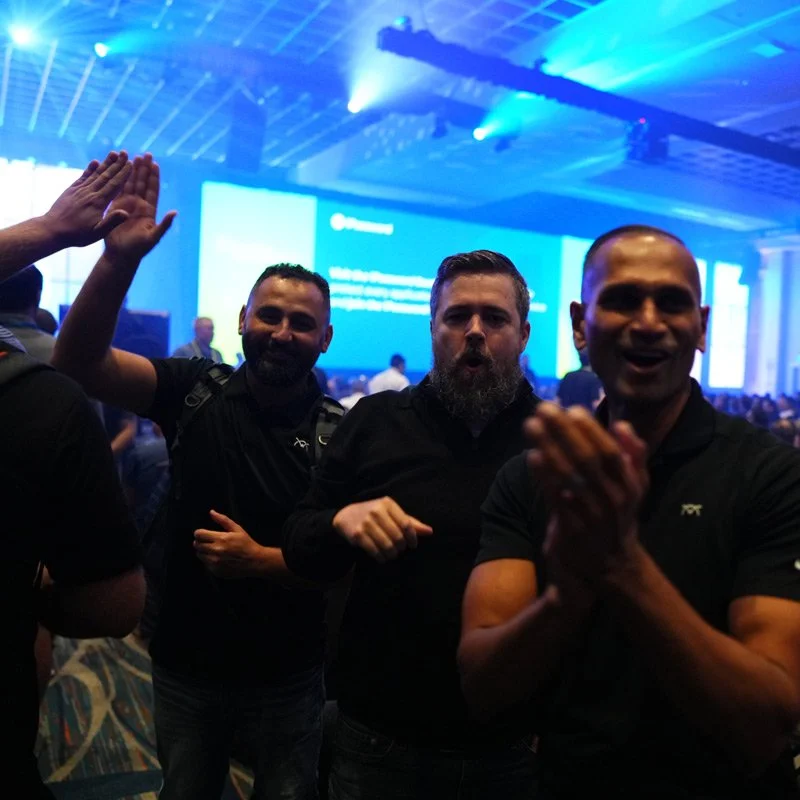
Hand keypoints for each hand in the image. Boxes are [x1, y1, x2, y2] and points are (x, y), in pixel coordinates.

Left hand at [42, 151, 132, 246]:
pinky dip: (90, 169)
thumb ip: (112, 222)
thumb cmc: (77, 235)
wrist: (53, 230)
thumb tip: (127, 213)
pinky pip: (83, 177)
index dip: (123, 174)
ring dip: (106, 163)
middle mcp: (90, 193)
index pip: (114, 185)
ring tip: (114, 153)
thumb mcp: (97, 233)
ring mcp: (80, 190)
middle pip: (106, 176)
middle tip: (125, 153)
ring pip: (96, 174)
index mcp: (98, 203)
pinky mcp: (72, 190)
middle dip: (117, 164)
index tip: (131, 164)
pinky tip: (95, 162)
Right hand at [104, 152, 176, 263]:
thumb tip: (174, 212)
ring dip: (132, 171)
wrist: (121, 254)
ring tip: (133, 156)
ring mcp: (127, 205)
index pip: (153, 190)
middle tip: (145, 154)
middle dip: (144, 169)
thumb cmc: (138, 249)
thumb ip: (164, 225)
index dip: (154, 177)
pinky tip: (119, 169)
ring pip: (130, 184)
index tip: (155, 164)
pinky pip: (117, 190)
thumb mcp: (154, 237)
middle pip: (142, 183)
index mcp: (150, 211)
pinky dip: (119, 179)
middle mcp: (140, 205)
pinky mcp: (115, 206)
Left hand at [194, 510, 262, 577]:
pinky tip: (219, 558)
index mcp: (221, 539)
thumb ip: (223, 520)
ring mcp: (215, 562)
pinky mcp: (215, 571)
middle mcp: (216, 551)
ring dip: (203, 551)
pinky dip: (209, 560)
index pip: (199, 534)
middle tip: (209, 541)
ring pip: (199, 555)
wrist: (254, 562)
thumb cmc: (246, 544)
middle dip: (200, 541)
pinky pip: (206, 564)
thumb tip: (211, 512)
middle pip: (196, 545)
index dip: (199, 533)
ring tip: (213, 550)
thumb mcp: (237, 529)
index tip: (204, 533)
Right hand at [332, 497, 432, 562]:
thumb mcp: (391, 513)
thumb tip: (430, 531)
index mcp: (388, 504)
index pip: (407, 524)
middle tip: (400, 550)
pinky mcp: (357, 534)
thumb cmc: (374, 514)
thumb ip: (410, 522)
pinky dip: (381, 558)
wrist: (346, 515)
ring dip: (392, 554)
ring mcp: (366, 523)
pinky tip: (382, 557)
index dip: (412, 538)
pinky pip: (375, 551)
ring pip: (387, 545)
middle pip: (398, 536)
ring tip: (392, 554)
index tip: (413, 545)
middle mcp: (376, 511)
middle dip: (401, 547)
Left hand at [526, 403, 647, 580]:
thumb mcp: (635, 490)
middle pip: (587, 460)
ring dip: (548, 448)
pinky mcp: (571, 530)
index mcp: (630, 486)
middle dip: (563, 432)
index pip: (610, 453)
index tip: (573, 408)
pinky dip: (544, 477)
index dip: (592, 430)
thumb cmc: (618, 518)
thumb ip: (633, 457)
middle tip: (543, 408)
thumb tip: (623, 425)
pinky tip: (532, 456)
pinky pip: (556, 499)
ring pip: (569, 477)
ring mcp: (592, 516)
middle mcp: (613, 500)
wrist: (610, 568)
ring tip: (531, 426)